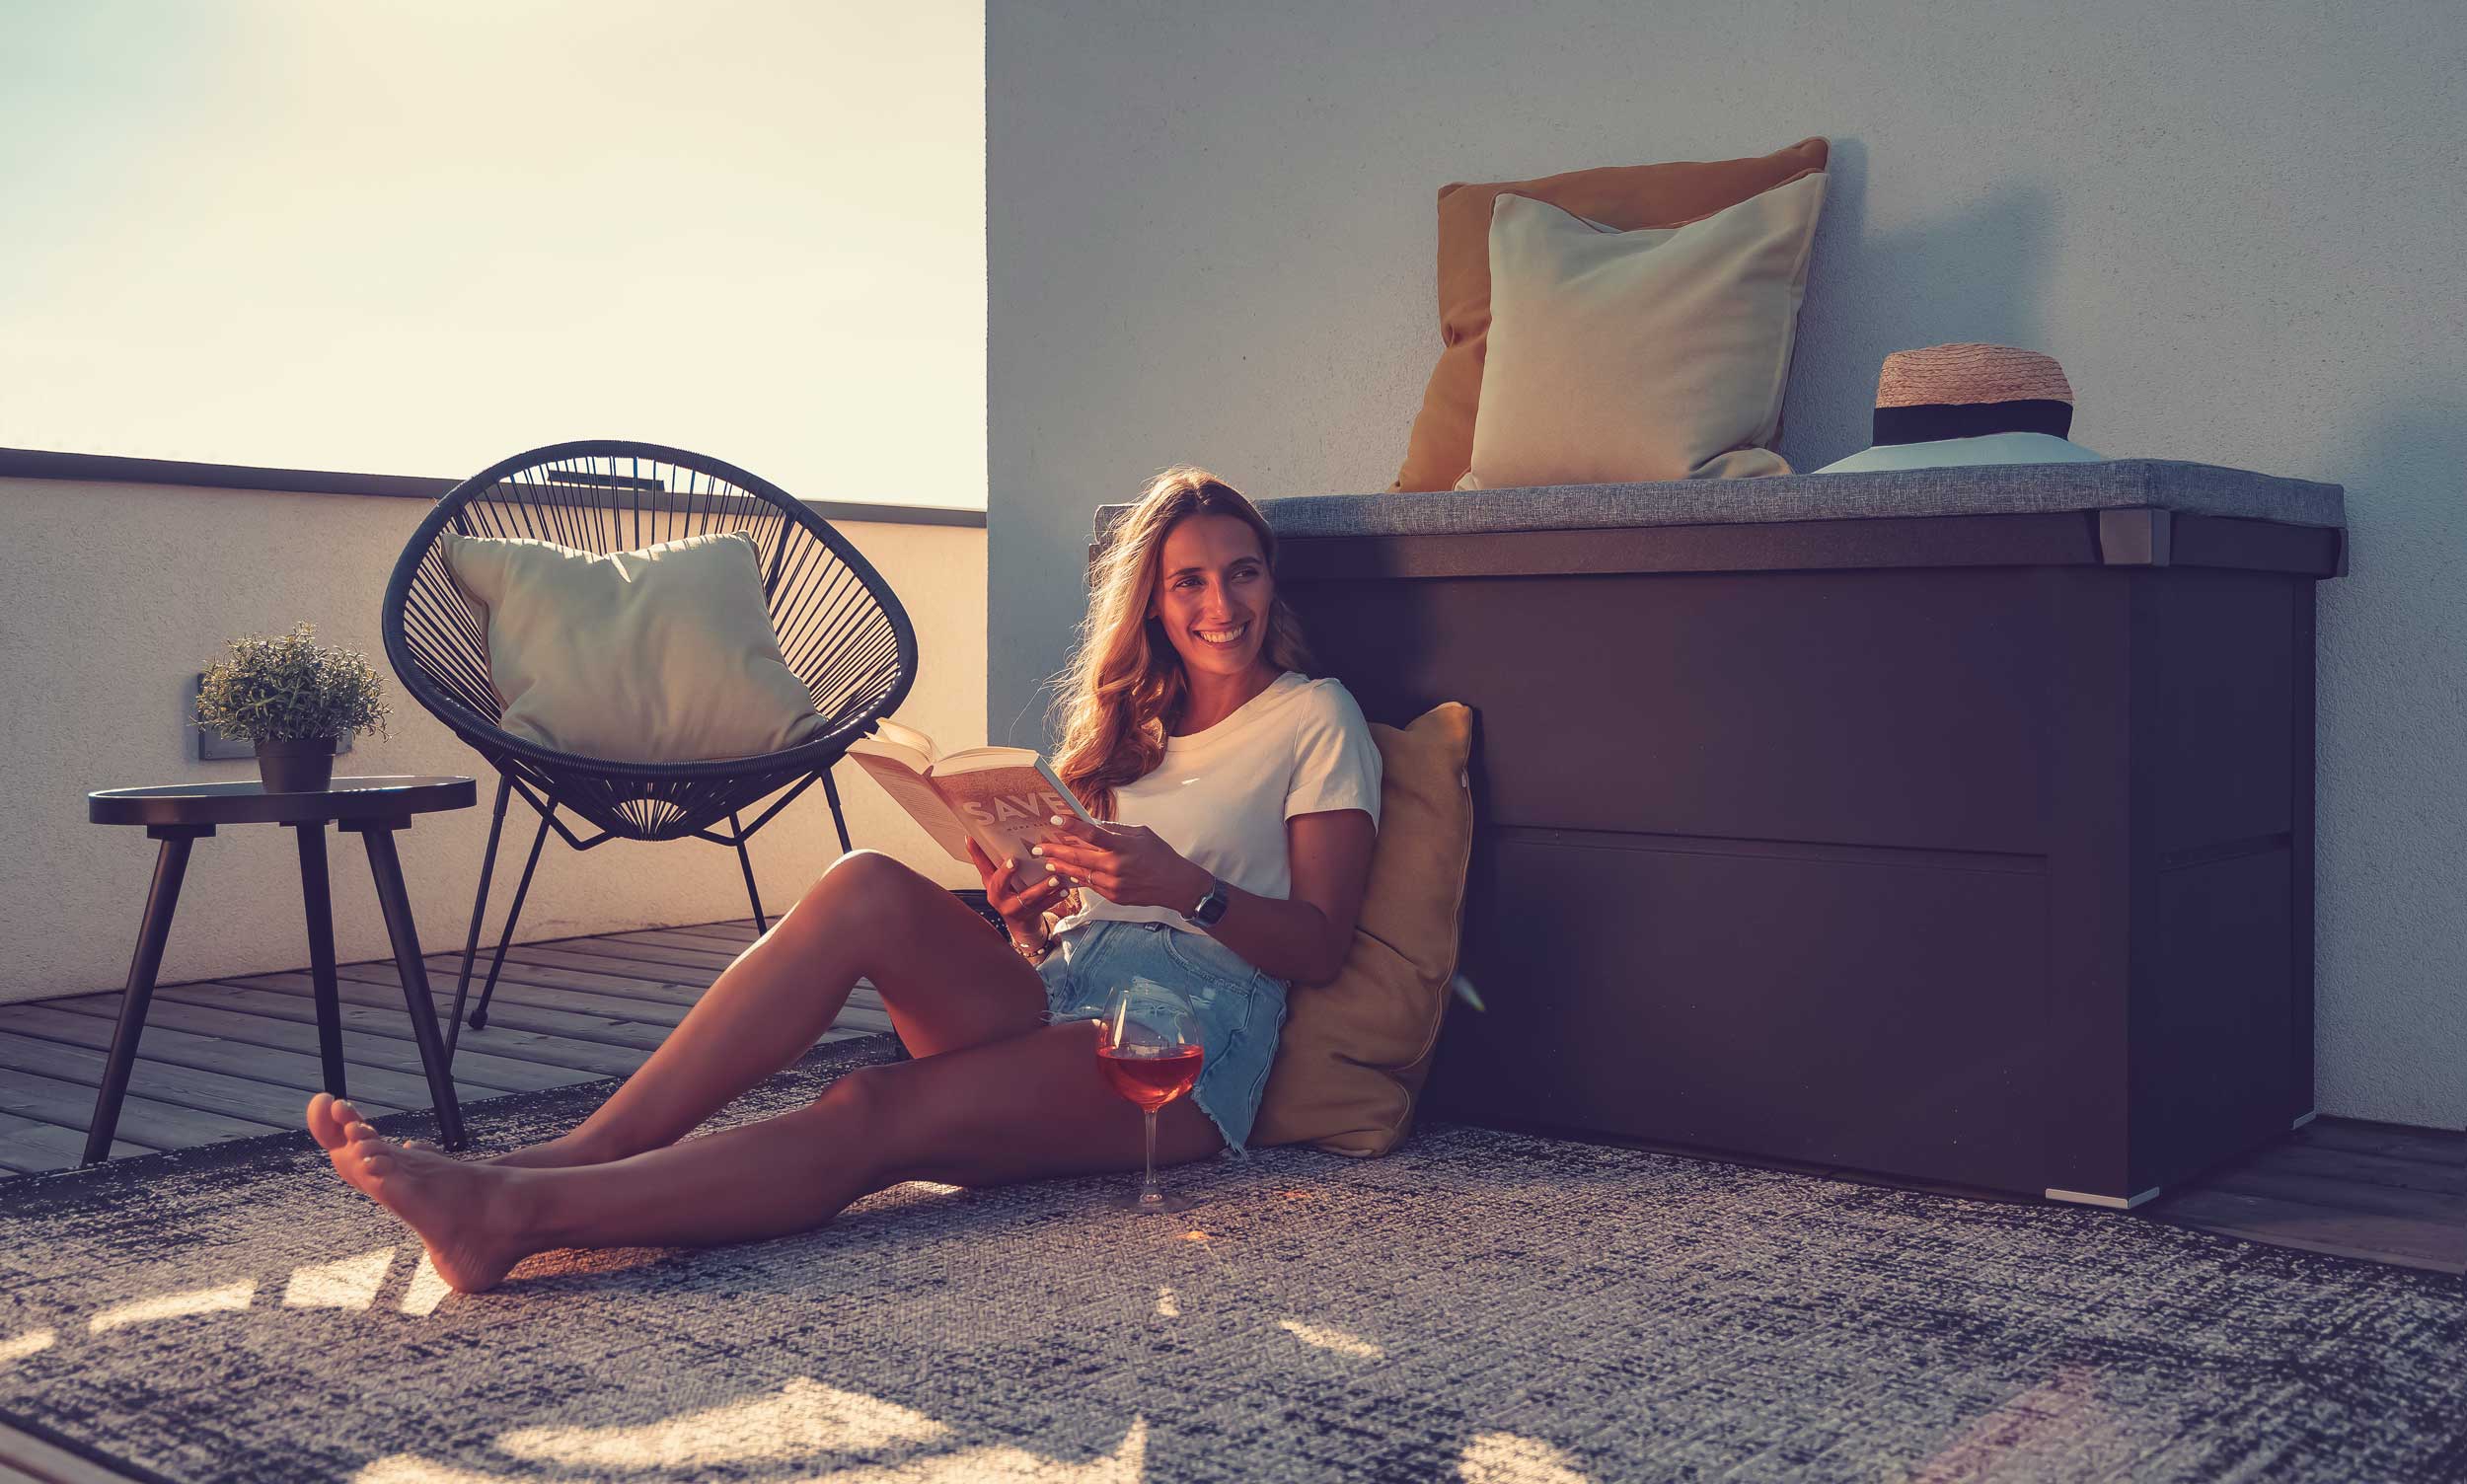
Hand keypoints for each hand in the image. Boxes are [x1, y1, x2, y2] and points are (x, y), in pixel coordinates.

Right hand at [965, 838, 1070, 945]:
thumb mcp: (999, 880)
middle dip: (1006, 872)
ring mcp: (1014, 908)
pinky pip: (1044, 906)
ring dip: (1041, 887)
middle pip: (999, 884)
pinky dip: (1055, 898)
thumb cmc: (1011, 896)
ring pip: (1027, 897)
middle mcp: (998, 897)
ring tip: (1054, 878)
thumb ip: (993, 861)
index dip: (976, 853)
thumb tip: (977, 834)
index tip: (972, 838)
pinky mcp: (1029, 914)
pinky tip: (1064, 890)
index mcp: (990, 884)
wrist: (1021, 924)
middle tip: (1015, 861)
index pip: (980, 865)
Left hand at [1031, 815, 1210, 913]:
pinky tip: (1067, 871)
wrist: (1175, 885)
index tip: (1055, 819)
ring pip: (1079, 873)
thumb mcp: (1141, 834)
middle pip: (1077, 856)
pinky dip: (1077, 877)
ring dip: (1061, 865)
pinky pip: (1089, 885)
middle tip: (1038, 846)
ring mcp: (1113, 884)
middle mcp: (1115, 866)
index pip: (1092, 834)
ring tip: (1046, 860)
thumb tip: (1093, 824)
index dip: (1072, 826)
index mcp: (1123, 846)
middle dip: (1055, 850)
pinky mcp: (1113, 896)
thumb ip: (1115, 830)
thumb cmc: (1160, 855)